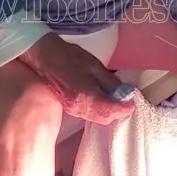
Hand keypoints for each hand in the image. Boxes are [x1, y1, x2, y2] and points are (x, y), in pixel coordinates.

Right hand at [18, 33, 134, 124]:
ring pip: (98, 118)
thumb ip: (111, 82)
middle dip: (118, 111)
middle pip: (106, 119)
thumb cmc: (69, 57)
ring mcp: (73, 111)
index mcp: (86, 96)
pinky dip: (100, 110)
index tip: (132, 102)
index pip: (110, 111)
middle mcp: (79, 108)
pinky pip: (91, 115)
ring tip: (117, 98)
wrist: (44, 57)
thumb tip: (125, 93)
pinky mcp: (71, 109)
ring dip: (109, 111)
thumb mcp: (95, 65)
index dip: (124, 108)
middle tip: (126, 99)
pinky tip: (104, 99)